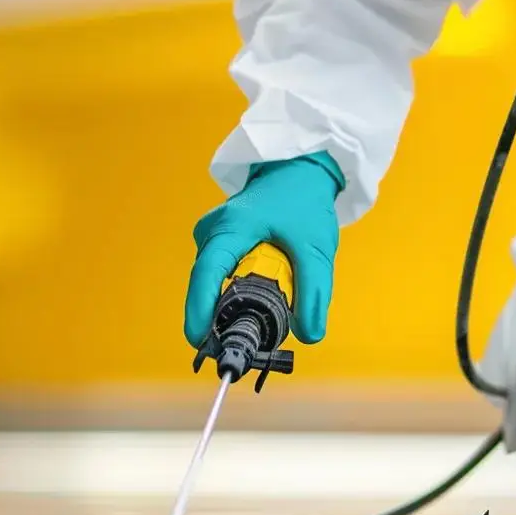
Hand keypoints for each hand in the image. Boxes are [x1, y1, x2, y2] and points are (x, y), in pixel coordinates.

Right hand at [184, 152, 343, 347]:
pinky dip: (234, 292)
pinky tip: (254, 303)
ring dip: (230, 304)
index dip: (199, 308)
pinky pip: (219, 274)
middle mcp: (213, 230)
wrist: (300, 169)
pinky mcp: (217, 240)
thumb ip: (314, 293)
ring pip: (213, 281)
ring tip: (254, 325)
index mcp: (232, 226)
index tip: (198, 339)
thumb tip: (308, 335)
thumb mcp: (316, 249)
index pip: (208, 273)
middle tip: (241, 345)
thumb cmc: (305, 202)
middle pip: (207, 283)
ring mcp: (212, 234)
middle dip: (219, 317)